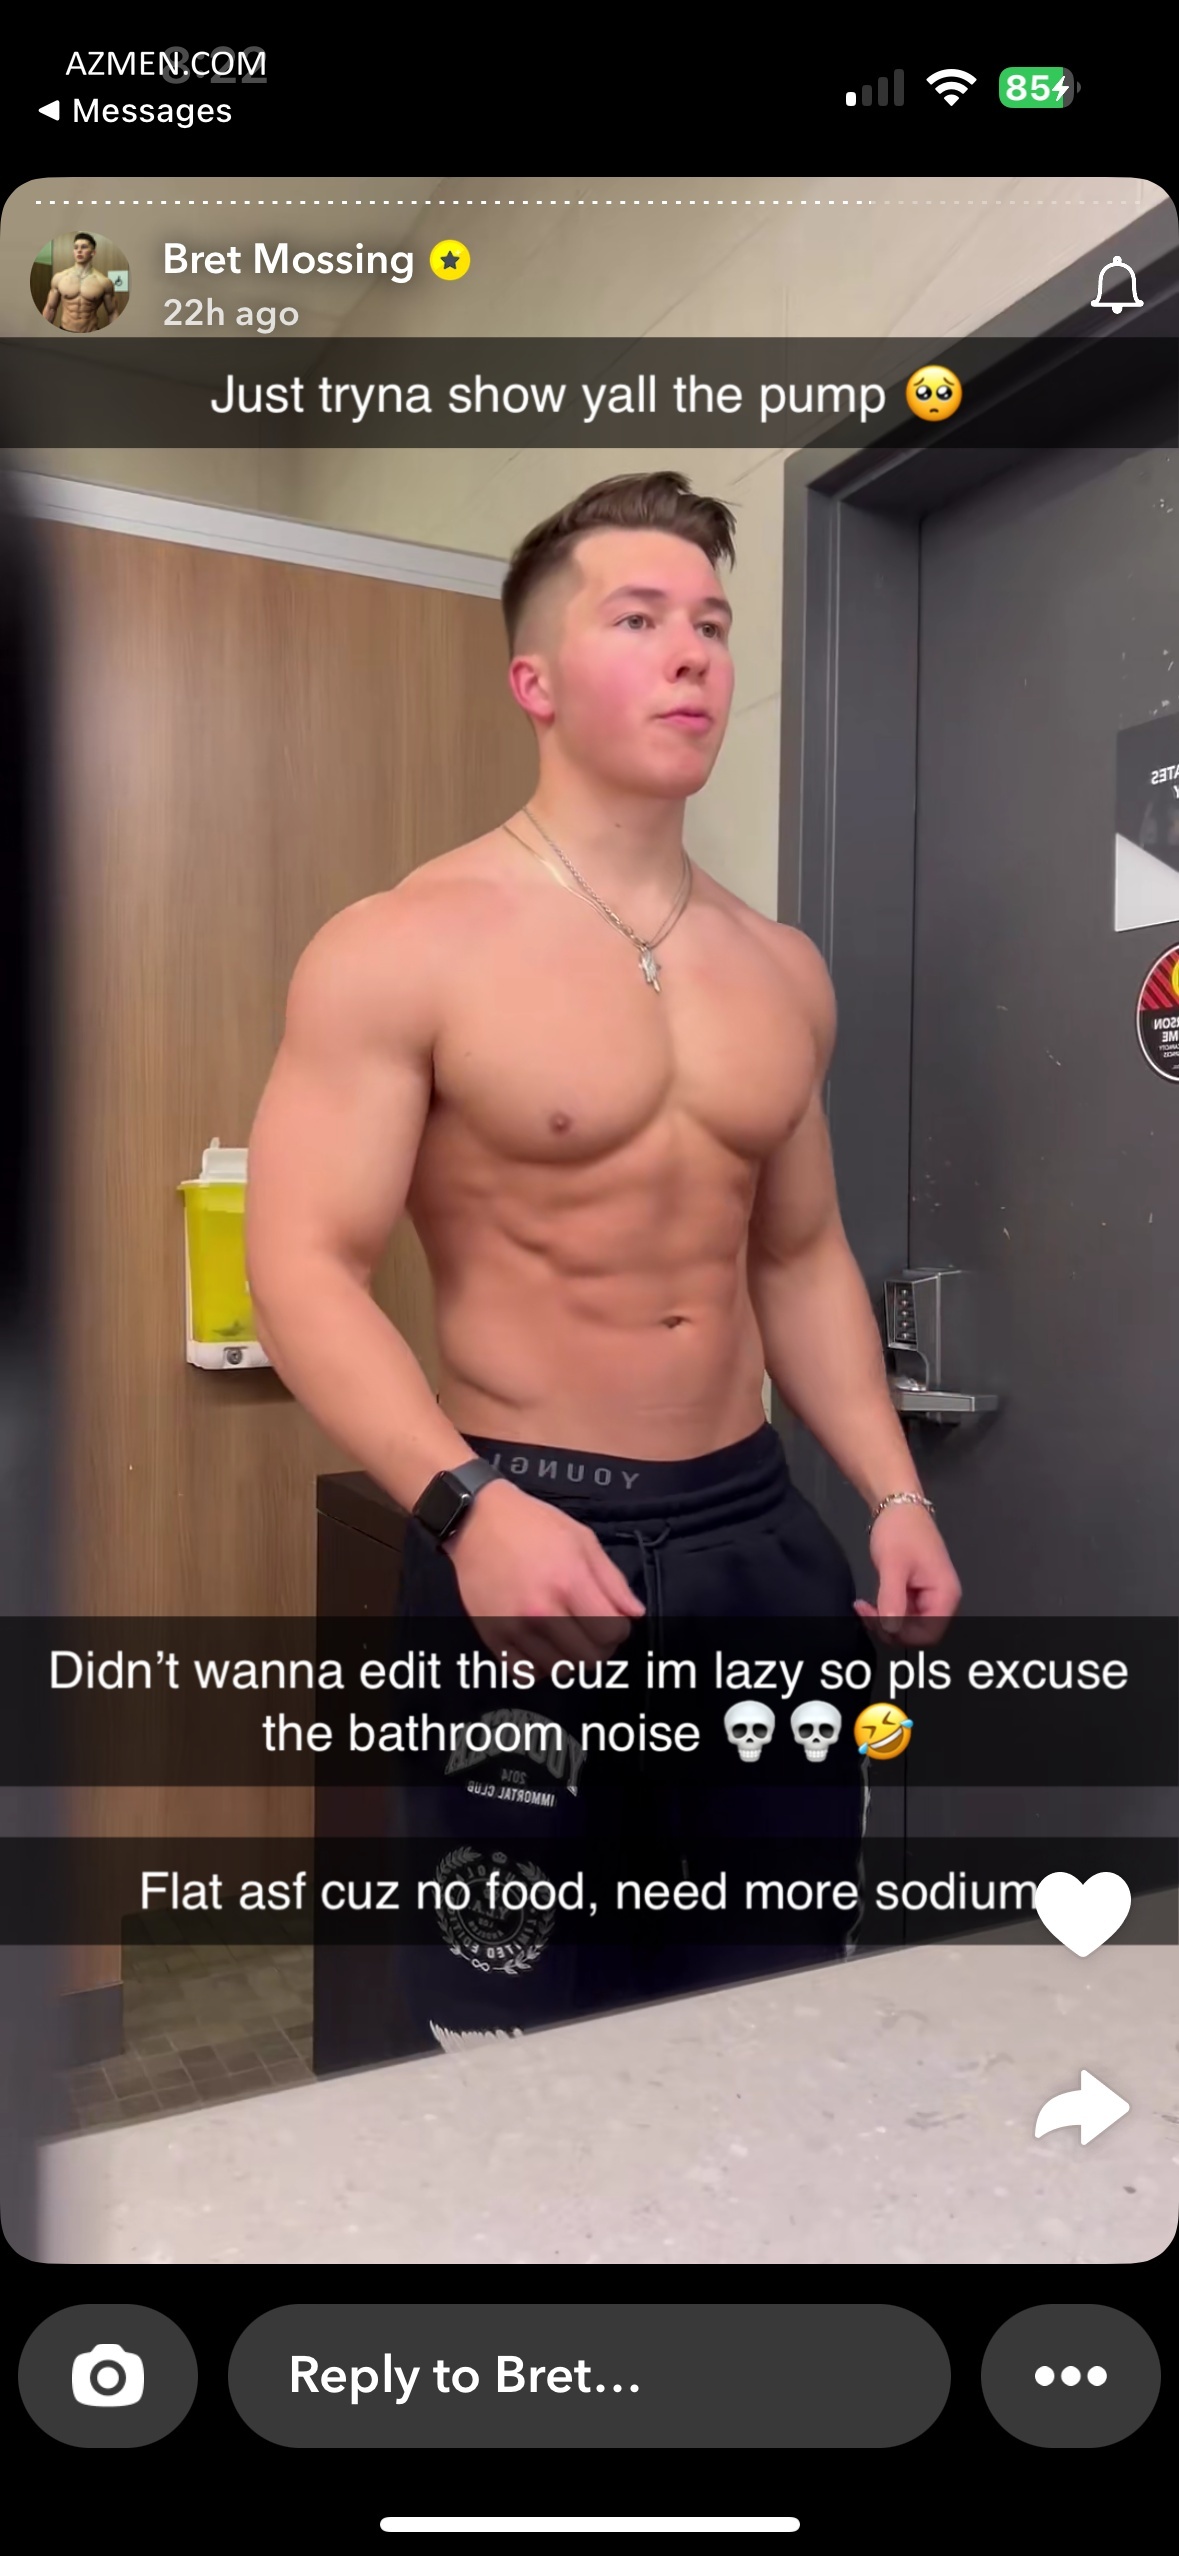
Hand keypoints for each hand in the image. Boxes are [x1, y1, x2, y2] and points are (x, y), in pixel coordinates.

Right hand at [445, 1477, 644, 1676]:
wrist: (477, 1521)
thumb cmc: (534, 1526)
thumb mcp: (583, 1540)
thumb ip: (612, 1581)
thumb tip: (635, 1615)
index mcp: (569, 1582)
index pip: (611, 1633)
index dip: (619, 1629)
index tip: (610, 1618)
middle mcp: (542, 1610)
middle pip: (589, 1659)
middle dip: (599, 1647)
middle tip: (590, 1630)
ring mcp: (515, 1627)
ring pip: (560, 1670)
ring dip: (570, 1658)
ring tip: (565, 1636)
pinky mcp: (492, 1637)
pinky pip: (526, 1673)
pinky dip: (539, 1666)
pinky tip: (541, 1647)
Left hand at [854, 1503, 961, 1645]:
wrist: (897, 1506)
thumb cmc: (900, 1530)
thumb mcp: (893, 1565)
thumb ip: (893, 1599)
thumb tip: (891, 1629)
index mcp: (945, 1594)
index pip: (929, 1634)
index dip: (902, 1634)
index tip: (877, 1619)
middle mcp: (942, 1599)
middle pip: (919, 1633)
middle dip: (890, 1628)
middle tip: (865, 1611)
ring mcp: (929, 1597)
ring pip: (908, 1626)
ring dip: (884, 1622)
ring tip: (864, 1606)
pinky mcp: (916, 1594)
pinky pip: (902, 1614)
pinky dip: (885, 1613)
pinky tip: (869, 1604)